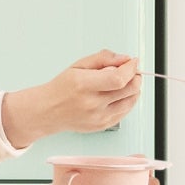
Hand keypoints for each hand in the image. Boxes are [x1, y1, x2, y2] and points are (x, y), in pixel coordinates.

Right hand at [2, 49, 141, 146]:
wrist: (49, 111)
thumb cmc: (62, 88)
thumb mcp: (78, 65)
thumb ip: (103, 58)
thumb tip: (124, 58)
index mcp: (84, 85)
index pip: (118, 78)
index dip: (131, 68)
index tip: (133, 62)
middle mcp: (92, 104)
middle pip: (129, 90)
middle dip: (135, 76)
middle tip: (131, 70)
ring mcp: (98, 118)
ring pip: (130, 102)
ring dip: (134, 89)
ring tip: (125, 82)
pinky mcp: (102, 126)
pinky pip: (125, 112)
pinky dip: (127, 101)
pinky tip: (120, 94)